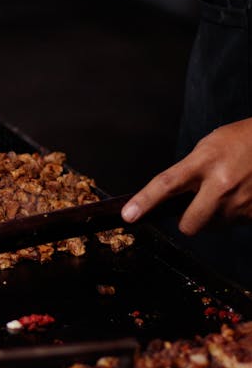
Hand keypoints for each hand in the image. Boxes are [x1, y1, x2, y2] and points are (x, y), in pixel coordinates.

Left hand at [121, 118, 251, 233]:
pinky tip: (243, 195)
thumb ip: (189, 171)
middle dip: (187, 221)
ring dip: (215, 215)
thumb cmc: (242, 141)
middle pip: (189, 224)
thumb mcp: (210, 146)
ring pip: (212, 226)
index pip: (167, 184)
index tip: (128, 215)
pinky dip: (234, 215)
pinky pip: (234, 225)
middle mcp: (222, 184)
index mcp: (205, 161)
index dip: (145, 201)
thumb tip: (171, 196)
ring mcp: (240, 202)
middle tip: (196, 205)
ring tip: (229, 190)